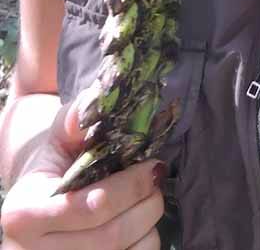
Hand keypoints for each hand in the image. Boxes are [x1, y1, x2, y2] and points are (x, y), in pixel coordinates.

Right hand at [0, 94, 164, 248]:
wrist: (34, 197)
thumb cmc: (52, 160)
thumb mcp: (58, 134)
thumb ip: (75, 118)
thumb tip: (95, 101)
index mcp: (24, 213)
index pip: (91, 206)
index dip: (131, 186)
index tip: (154, 165)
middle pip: (110, 237)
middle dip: (146, 204)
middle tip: (158, 180)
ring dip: (148, 226)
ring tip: (148, 201)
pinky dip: (142, 245)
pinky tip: (138, 224)